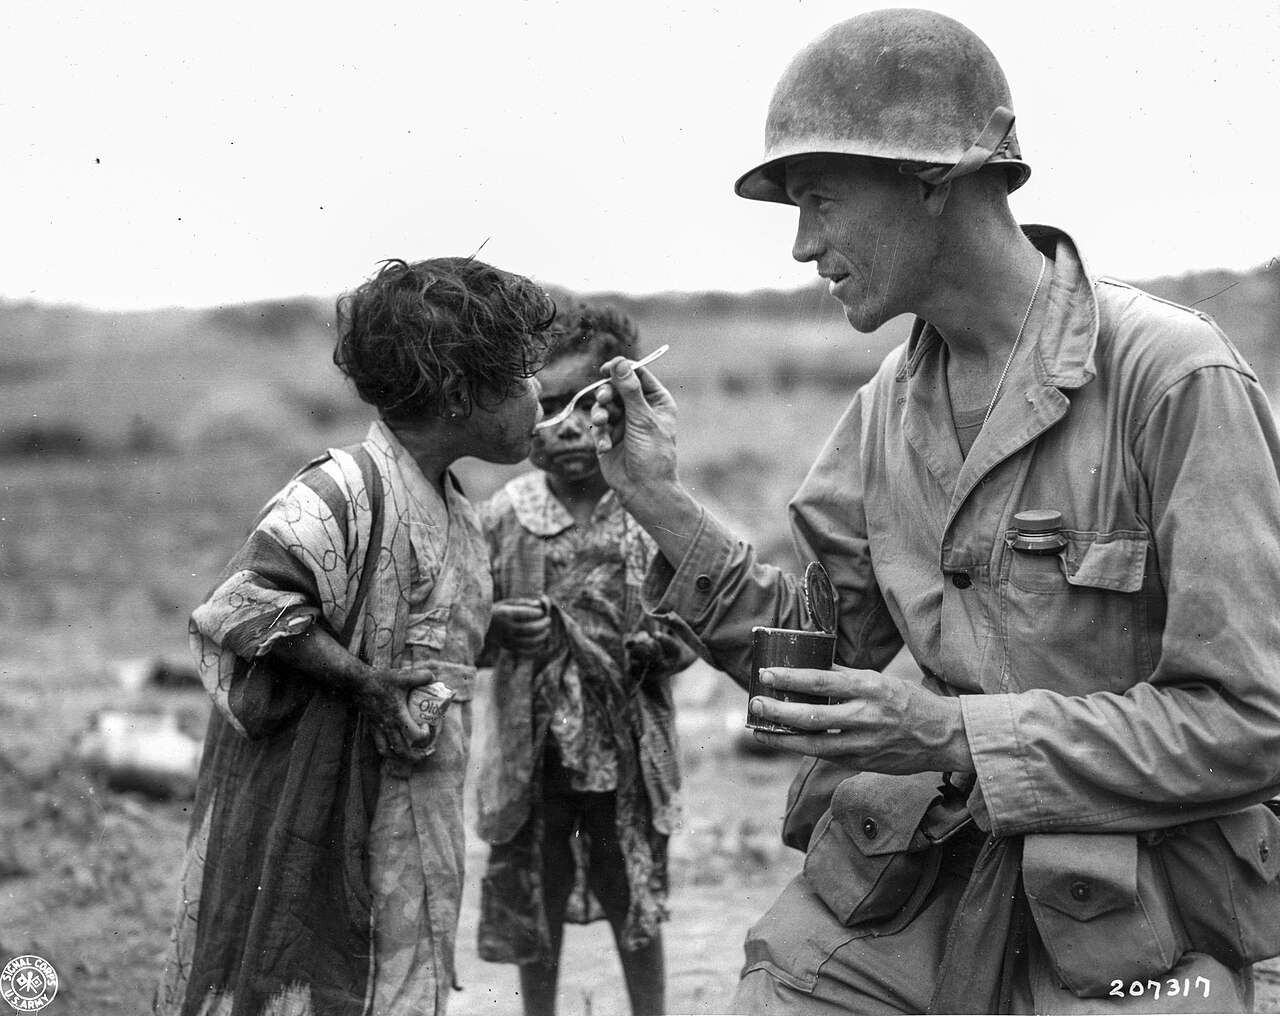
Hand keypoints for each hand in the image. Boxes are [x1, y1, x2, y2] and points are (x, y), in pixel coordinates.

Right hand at [356, 666, 439, 761]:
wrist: (357, 683)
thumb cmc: (381, 680)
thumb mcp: (404, 676)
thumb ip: (421, 676)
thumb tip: (434, 678)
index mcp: (398, 715)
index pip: (414, 735)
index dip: (424, 734)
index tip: (427, 726)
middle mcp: (388, 726)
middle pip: (401, 750)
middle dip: (414, 756)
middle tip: (425, 754)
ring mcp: (378, 728)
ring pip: (388, 752)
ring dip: (399, 757)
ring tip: (409, 757)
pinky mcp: (371, 727)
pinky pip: (379, 745)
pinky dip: (387, 751)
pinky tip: (394, 748)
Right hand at [487, 597, 551, 654]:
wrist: (482, 627)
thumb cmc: (498, 611)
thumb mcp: (507, 603)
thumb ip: (524, 602)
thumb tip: (539, 605)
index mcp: (505, 614)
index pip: (525, 614)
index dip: (537, 613)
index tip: (541, 612)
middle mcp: (506, 628)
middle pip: (530, 629)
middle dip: (543, 624)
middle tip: (548, 620)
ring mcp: (507, 639)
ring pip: (529, 641)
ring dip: (542, 636)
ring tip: (547, 630)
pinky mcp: (509, 648)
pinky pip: (525, 651)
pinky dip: (536, 647)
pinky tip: (541, 641)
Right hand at [589, 356, 680, 511]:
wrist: (644, 490)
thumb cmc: (652, 455)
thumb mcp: (642, 419)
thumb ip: (629, 390)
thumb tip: (620, 362)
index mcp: (656, 401)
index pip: (636, 374)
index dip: (620, 369)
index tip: (606, 370)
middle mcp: (639, 409)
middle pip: (615, 387)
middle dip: (607, 394)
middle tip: (604, 400)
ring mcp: (623, 422)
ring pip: (602, 406)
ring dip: (600, 413)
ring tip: (602, 424)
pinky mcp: (609, 437)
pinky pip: (597, 427)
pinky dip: (599, 435)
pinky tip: (605, 447)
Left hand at [748, 665, 973, 774]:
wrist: (944, 737)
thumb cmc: (910, 703)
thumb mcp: (880, 681)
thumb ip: (846, 677)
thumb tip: (813, 665)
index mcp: (868, 688)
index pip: (821, 682)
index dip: (790, 679)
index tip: (765, 676)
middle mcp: (864, 716)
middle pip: (811, 716)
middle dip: (778, 712)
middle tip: (755, 704)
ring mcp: (863, 744)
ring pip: (814, 744)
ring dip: (783, 738)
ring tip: (760, 731)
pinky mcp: (863, 763)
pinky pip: (827, 755)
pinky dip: (805, 748)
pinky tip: (788, 742)